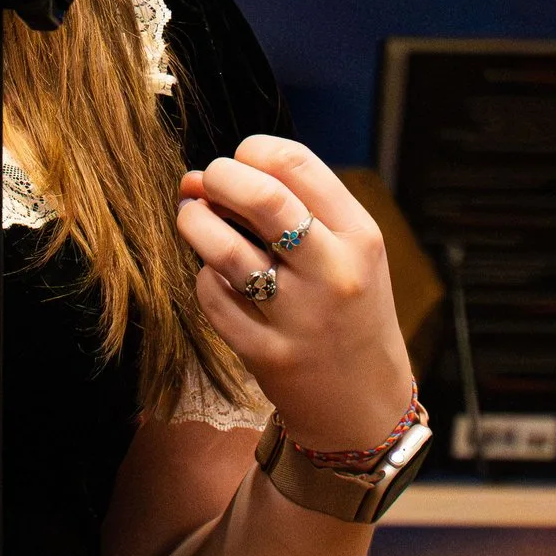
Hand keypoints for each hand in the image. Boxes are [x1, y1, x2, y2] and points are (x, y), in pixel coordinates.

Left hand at [175, 136, 415, 457]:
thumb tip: (207, 175)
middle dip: (219, 177)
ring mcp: (300, 316)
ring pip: (225, 249)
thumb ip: (295, 208)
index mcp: (360, 236)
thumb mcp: (348, 252)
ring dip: (194, 221)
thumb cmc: (348, 312)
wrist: (363, 404)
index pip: (296, 164)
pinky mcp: (267, 354)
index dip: (251, 151)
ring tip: (192, 216)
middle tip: (205, 183)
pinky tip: (213, 276)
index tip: (239, 162)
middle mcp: (334, 272)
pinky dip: (203, 278)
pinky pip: (212, 297)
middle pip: (262, 198)